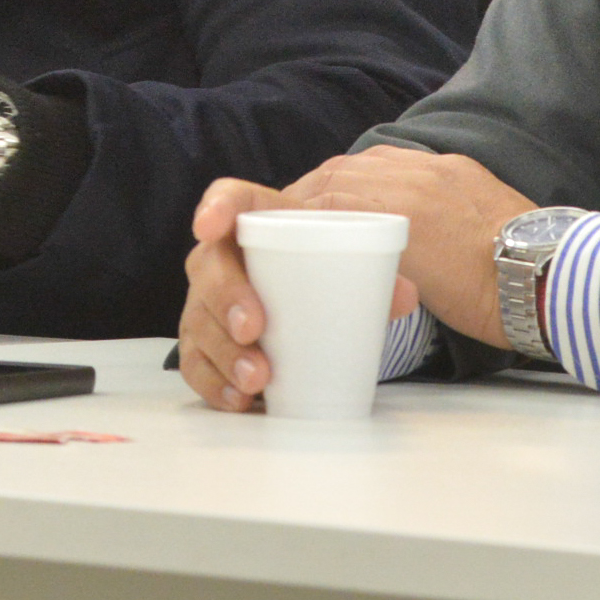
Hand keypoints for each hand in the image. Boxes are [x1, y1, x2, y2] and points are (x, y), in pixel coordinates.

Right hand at [178, 176, 423, 412]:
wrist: (307, 307)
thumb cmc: (323, 278)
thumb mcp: (351, 269)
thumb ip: (378, 278)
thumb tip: (404, 296)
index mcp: (261, 225)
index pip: (232, 200)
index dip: (216, 207)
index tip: (210, 226)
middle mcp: (223, 260)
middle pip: (208, 266)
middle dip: (225, 297)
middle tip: (253, 328)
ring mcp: (207, 304)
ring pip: (198, 321)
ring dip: (223, 351)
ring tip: (257, 378)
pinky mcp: (204, 346)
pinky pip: (195, 364)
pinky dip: (214, 383)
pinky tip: (239, 399)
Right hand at [289, 145, 536, 345]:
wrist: (546, 275)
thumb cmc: (483, 296)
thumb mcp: (415, 290)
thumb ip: (375, 263)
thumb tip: (344, 262)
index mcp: (396, 207)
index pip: (322, 196)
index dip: (287, 207)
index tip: (266, 223)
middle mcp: (411, 177)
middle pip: (338, 174)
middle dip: (306, 193)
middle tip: (287, 215)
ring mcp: (436, 167)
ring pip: (367, 162)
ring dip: (339, 180)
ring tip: (324, 204)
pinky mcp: (458, 167)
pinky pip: (402, 159)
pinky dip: (374, 172)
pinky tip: (369, 190)